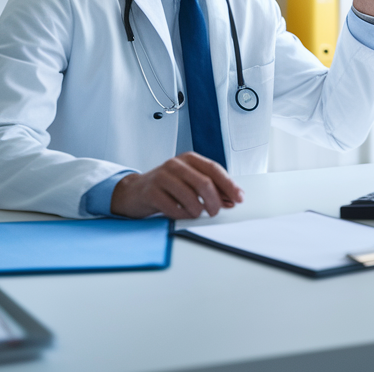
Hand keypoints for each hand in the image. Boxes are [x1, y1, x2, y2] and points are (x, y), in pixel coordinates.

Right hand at [110, 152, 244, 218]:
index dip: (229, 185)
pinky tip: (182, 214)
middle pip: (204, 184)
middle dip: (215, 202)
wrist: (134, 191)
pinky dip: (183, 215)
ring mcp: (162, 177)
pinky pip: (174, 208)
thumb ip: (211, 188)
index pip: (214, 169)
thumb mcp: (189, 181)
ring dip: (198, 211)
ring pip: (190, 197)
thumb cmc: (166, 187)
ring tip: (197, 214)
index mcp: (189, 159)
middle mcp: (176, 165)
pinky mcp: (151, 192)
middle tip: (216, 212)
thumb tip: (232, 200)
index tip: (239, 198)